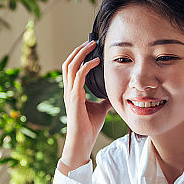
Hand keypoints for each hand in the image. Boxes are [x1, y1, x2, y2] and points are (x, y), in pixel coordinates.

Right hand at [60, 40, 110, 171]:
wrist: (83, 141)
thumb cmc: (89, 127)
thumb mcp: (101, 109)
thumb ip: (105, 99)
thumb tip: (115, 93)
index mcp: (73, 91)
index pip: (72, 68)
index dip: (79, 56)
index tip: (90, 48)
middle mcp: (69, 90)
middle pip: (69, 63)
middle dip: (79, 50)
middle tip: (91, 41)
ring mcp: (70, 93)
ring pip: (70, 66)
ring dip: (81, 54)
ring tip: (91, 45)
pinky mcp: (75, 98)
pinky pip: (78, 77)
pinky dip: (86, 66)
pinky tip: (96, 61)